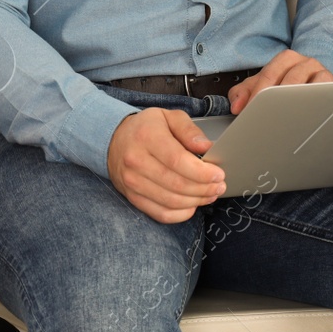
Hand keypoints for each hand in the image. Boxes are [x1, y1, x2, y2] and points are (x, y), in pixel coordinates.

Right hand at [107, 108, 224, 222]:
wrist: (113, 140)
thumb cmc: (145, 128)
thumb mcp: (168, 117)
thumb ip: (189, 130)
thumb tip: (207, 147)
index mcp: (147, 137)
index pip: (178, 161)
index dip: (202, 172)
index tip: (218, 174)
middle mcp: (136, 161)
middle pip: (177, 184)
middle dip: (204, 189)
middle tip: (219, 186)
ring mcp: (132, 182)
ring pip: (171, 201)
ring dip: (196, 201)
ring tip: (210, 195)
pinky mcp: (132, 197)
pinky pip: (160, 213)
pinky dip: (181, 214)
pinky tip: (192, 205)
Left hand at [226, 50, 332, 114]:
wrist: (319, 87)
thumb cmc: (289, 87)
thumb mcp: (264, 86)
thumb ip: (244, 92)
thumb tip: (237, 106)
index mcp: (287, 59)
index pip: (269, 74)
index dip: (257, 95)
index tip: (249, 112)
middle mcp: (306, 63)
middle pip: (290, 79)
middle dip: (275, 100)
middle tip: (265, 118)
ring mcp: (323, 74)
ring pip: (310, 86)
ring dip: (297, 102)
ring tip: (285, 117)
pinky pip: (329, 93)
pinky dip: (318, 103)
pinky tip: (308, 115)